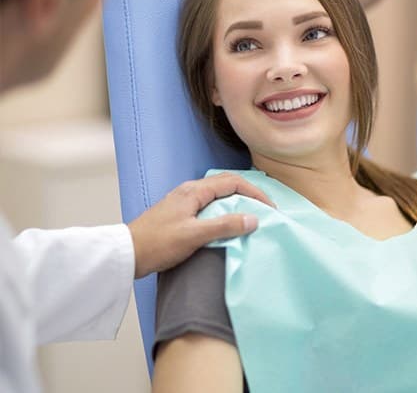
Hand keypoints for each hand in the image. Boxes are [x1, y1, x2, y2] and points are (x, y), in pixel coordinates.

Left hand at [128, 172, 273, 276]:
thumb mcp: (194, 235)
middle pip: (226, 184)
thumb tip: (253, 219)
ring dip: (236, 201)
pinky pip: (209, 204)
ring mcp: (184, 200)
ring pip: (217, 194)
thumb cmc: (159, 243)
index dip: (255, 192)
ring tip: (251, 215)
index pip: (233, 182)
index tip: (270, 208)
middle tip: (265, 209)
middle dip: (248, 193)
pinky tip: (227, 222)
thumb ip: (224, 226)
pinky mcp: (180, 212)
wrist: (128, 253)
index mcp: (194, 191)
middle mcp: (190, 190)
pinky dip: (224, 209)